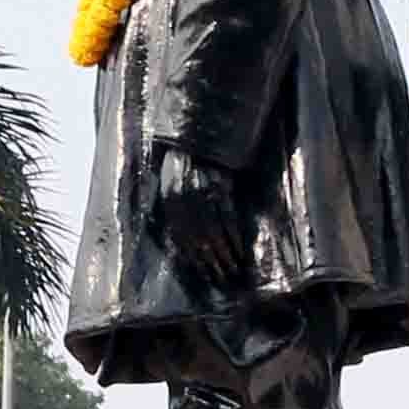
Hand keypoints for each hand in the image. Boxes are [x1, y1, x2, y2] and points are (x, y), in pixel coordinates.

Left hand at [150, 146, 248, 295]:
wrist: (198, 130)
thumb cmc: (185, 159)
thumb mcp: (171, 181)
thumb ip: (174, 206)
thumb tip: (178, 236)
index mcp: (168, 198)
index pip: (180, 236)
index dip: (192, 257)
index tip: (203, 272)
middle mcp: (182, 198)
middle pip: (197, 238)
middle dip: (209, 260)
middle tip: (221, 277)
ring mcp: (202, 193)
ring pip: (213, 231)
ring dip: (223, 253)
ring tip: (232, 268)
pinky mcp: (220, 187)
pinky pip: (227, 218)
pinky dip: (234, 236)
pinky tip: (239, 249)